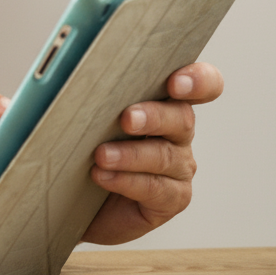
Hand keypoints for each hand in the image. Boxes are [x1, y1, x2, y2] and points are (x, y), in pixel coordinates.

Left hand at [81, 61, 223, 243]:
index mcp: (163, 101)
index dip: (198, 80)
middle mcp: (177, 132)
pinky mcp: (172, 198)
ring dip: (130, 154)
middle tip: (127, 119)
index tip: (175, 83)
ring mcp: (179, 166)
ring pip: (164, 156)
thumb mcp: (90, 115)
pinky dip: (126, 181)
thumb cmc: (83, 145)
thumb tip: (74, 76)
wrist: (76, 196)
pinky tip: (102, 176)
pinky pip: (155, 188)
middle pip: (181, 117)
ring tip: (101, 155)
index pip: (201, 84)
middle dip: (153, 116)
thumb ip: (96, 94)